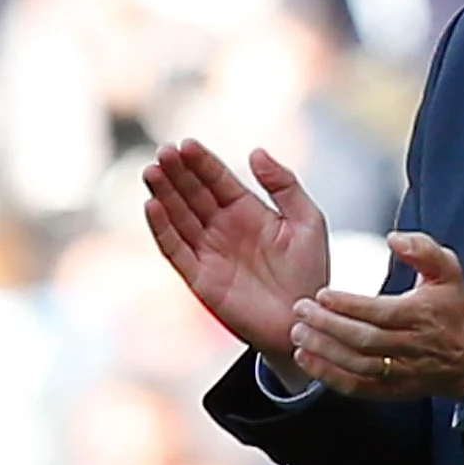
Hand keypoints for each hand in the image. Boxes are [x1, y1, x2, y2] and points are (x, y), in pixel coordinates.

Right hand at [144, 140, 331, 375]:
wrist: (305, 320)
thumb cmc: (311, 273)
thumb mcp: (308, 221)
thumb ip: (284, 185)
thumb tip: (255, 152)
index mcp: (247, 211)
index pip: (217, 179)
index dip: (201, 162)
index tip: (186, 144)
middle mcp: (223, 228)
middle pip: (192, 194)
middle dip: (176, 172)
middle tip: (163, 152)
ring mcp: (209, 252)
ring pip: (179, 217)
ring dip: (164, 194)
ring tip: (152, 171)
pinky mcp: (200, 278)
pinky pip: (175, 250)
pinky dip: (162, 229)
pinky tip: (153, 206)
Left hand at [289, 233, 463, 404]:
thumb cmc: (452, 309)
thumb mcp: (448, 270)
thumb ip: (423, 249)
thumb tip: (394, 238)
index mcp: (420, 315)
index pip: (379, 312)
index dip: (348, 305)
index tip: (322, 294)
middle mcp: (409, 347)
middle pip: (363, 340)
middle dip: (328, 326)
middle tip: (301, 311)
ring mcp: (399, 372)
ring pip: (356, 365)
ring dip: (324, 351)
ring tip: (299, 333)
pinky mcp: (390, 389)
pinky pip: (356, 387)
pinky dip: (329, 376)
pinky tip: (307, 360)